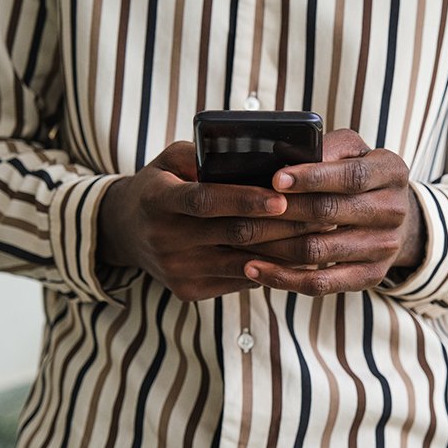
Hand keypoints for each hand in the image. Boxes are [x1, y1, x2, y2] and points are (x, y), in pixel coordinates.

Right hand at [96, 142, 330, 301]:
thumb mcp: (170, 161)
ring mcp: (176, 269)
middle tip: (322, 211)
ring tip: (321, 232)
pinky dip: (273, 267)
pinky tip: (300, 255)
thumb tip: (256, 156)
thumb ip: (204, 157)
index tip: (282, 198)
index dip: (245, 200)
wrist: (125, 232)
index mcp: (157, 200)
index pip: (205, 201)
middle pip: (234, 234)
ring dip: (288, 249)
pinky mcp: (189, 291)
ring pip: (245, 261)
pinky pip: (240, 279)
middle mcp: (164, 239)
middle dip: (283, 224)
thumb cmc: (161, 186)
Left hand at [241, 129, 426, 295]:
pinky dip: (283, 278)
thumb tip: (284, 156)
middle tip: (243, 210)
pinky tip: (253, 268)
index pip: (350, 176)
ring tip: (239, 238)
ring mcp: (384, 248)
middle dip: (283, 211)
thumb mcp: (351, 151)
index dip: (312, 178)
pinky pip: (321, 283)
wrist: (394, 217)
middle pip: (330, 213)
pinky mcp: (371, 277)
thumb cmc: (357, 175)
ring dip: (273, 245)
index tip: (275, 179)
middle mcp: (395, 210)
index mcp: (391, 171)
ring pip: (319, 250)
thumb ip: (326, 148)